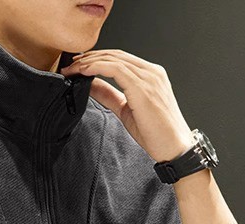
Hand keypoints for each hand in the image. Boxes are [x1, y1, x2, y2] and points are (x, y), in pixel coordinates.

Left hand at [60, 49, 194, 162]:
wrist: (174, 148)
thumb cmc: (157, 134)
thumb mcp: (126, 110)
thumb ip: (110, 95)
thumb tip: (92, 85)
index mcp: (150, 75)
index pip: (120, 59)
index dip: (97, 59)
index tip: (79, 65)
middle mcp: (151, 72)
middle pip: (116, 55)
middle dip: (90, 57)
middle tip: (70, 64)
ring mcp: (149, 78)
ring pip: (114, 59)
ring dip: (89, 62)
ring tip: (72, 68)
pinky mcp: (143, 87)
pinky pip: (116, 70)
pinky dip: (97, 68)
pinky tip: (84, 71)